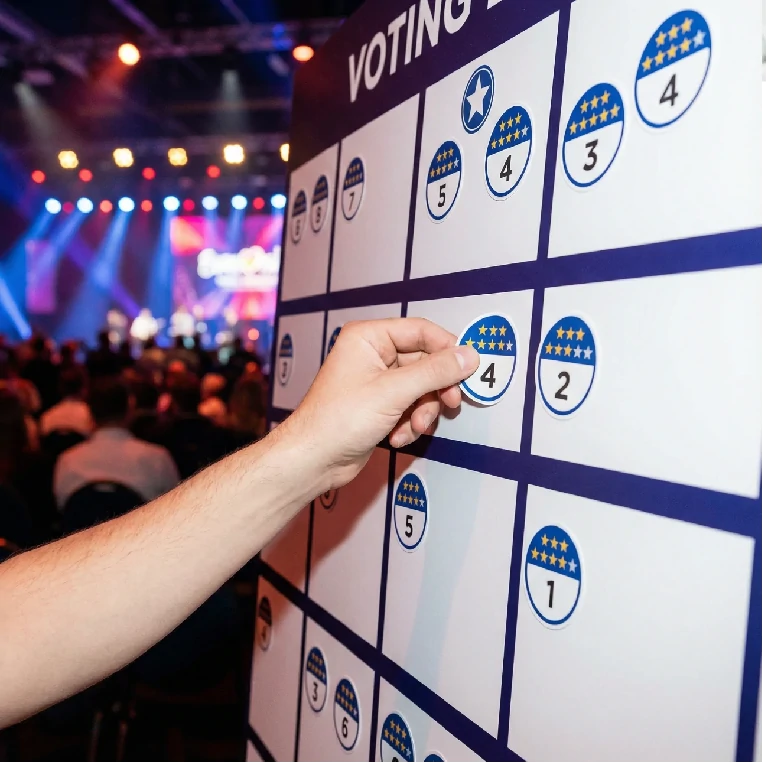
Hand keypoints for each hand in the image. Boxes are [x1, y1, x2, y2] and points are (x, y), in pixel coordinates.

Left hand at [287, 318, 478, 489]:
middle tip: (450, 403)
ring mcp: (377, 381)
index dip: (448, 349)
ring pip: (421, 389)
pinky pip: (411, 407)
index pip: (421, 331)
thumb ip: (435, 372)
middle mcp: (373, 355)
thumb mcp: (394, 392)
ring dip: (423, 411)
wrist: (314, 460)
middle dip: (435, 390)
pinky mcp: (380, 405)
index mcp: (369, 338)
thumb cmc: (337, 420)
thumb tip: (468, 356)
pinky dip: (410, 423)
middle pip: (425, 363)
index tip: (469, 368)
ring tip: (413, 427)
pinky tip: (396, 436)